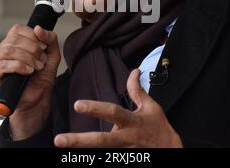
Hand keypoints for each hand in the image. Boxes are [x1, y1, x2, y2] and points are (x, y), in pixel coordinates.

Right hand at [0, 24, 60, 138]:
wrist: (36, 101)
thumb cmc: (40, 79)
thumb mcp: (51, 56)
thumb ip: (50, 39)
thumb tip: (38, 28)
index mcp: (12, 44)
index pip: (17, 29)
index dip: (32, 36)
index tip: (43, 48)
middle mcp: (1, 51)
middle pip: (14, 39)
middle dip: (33, 49)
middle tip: (41, 61)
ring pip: (8, 50)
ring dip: (27, 58)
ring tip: (35, 67)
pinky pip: (2, 64)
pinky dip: (19, 66)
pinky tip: (27, 72)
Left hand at [54, 69, 182, 147]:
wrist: (171, 151)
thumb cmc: (159, 128)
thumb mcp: (150, 107)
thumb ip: (137, 90)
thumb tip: (134, 71)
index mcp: (132, 122)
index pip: (112, 112)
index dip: (95, 108)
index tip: (78, 104)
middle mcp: (126, 138)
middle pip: (101, 141)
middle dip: (79, 141)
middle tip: (59, 140)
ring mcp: (124, 152)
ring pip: (101, 154)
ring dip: (83, 153)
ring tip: (64, 150)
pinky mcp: (124, 160)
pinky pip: (107, 159)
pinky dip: (92, 158)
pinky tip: (78, 158)